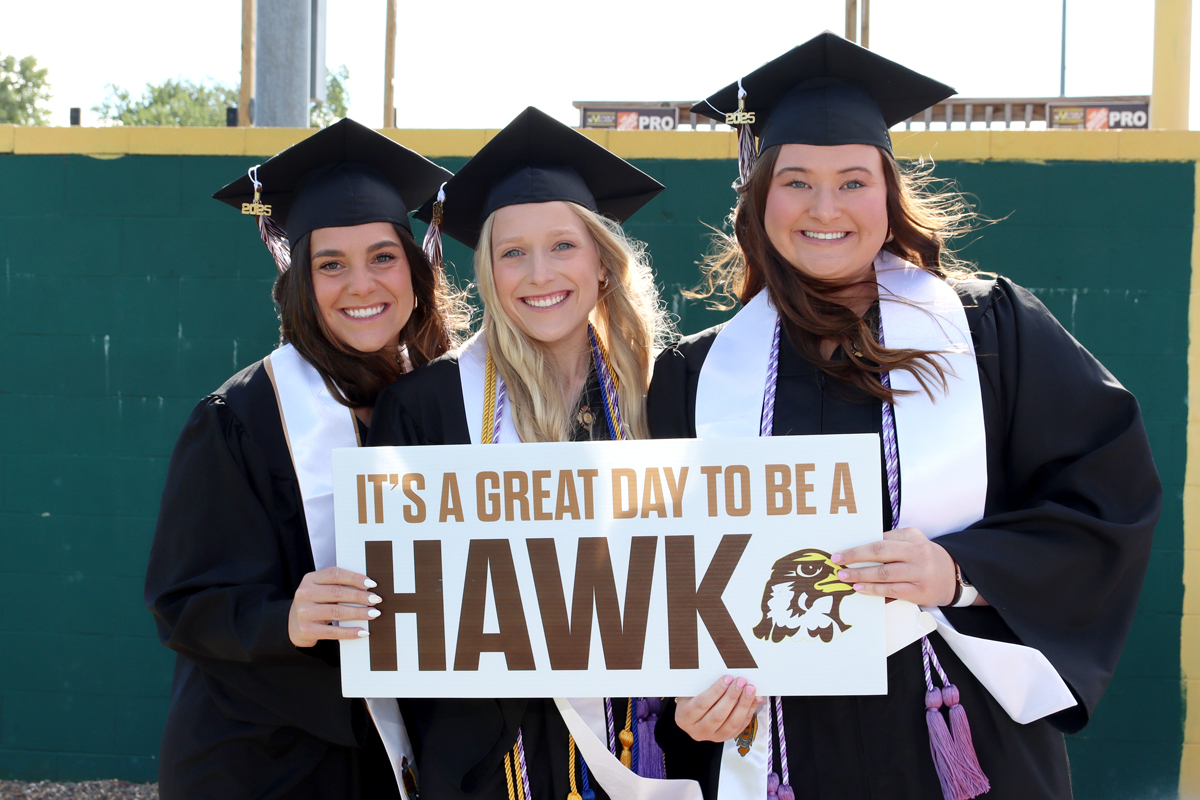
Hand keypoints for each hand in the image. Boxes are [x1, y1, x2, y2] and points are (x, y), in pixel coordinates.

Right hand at [288, 567, 381, 647]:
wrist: (292, 625)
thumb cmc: (315, 603)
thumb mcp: (321, 590)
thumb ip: (338, 585)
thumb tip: (369, 587)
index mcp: (310, 579)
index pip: (335, 574)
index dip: (355, 578)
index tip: (372, 584)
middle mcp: (304, 594)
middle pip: (337, 593)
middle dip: (360, 596)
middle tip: (377, 600)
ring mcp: (304, 612)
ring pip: (336, 611)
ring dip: (358, 613)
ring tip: (374, 614)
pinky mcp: (306, 630)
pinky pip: (332, 631)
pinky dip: (350, 632)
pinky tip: (363, 632)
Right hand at [675, 675, 762, 742]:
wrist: (692, 715)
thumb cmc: (692, 698)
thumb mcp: (690, 690)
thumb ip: (703, 685)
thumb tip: (726, 677)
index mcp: (685, 717)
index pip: (702, 704)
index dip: (716, 691)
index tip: (727, 678)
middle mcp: (697, 730)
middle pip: (718, 715)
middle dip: (732, 696)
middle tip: (741, 682)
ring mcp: (712, 737)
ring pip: (731, 723)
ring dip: (743, 705)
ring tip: (750, 689)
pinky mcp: (725, 738)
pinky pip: (740, 727)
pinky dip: (749, 712)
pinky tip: (754, 700)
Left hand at [832, 527, 956, 607]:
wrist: (954, 576)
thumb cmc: (925, 558)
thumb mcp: (913, 542)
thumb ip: (891, 543)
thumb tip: (859, 551)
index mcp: (912, 537)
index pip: (881, 539)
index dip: (859, 546)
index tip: (841, 550)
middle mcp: (917, 552)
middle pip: (880, 552)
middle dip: (855, 556)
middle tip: (837, 560)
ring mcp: (919, 573)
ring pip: (884, 573)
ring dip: (860, 575)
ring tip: (844, 576)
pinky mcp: (919, 592)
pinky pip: (891, 590)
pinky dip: (873, 589)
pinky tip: (860, 588)